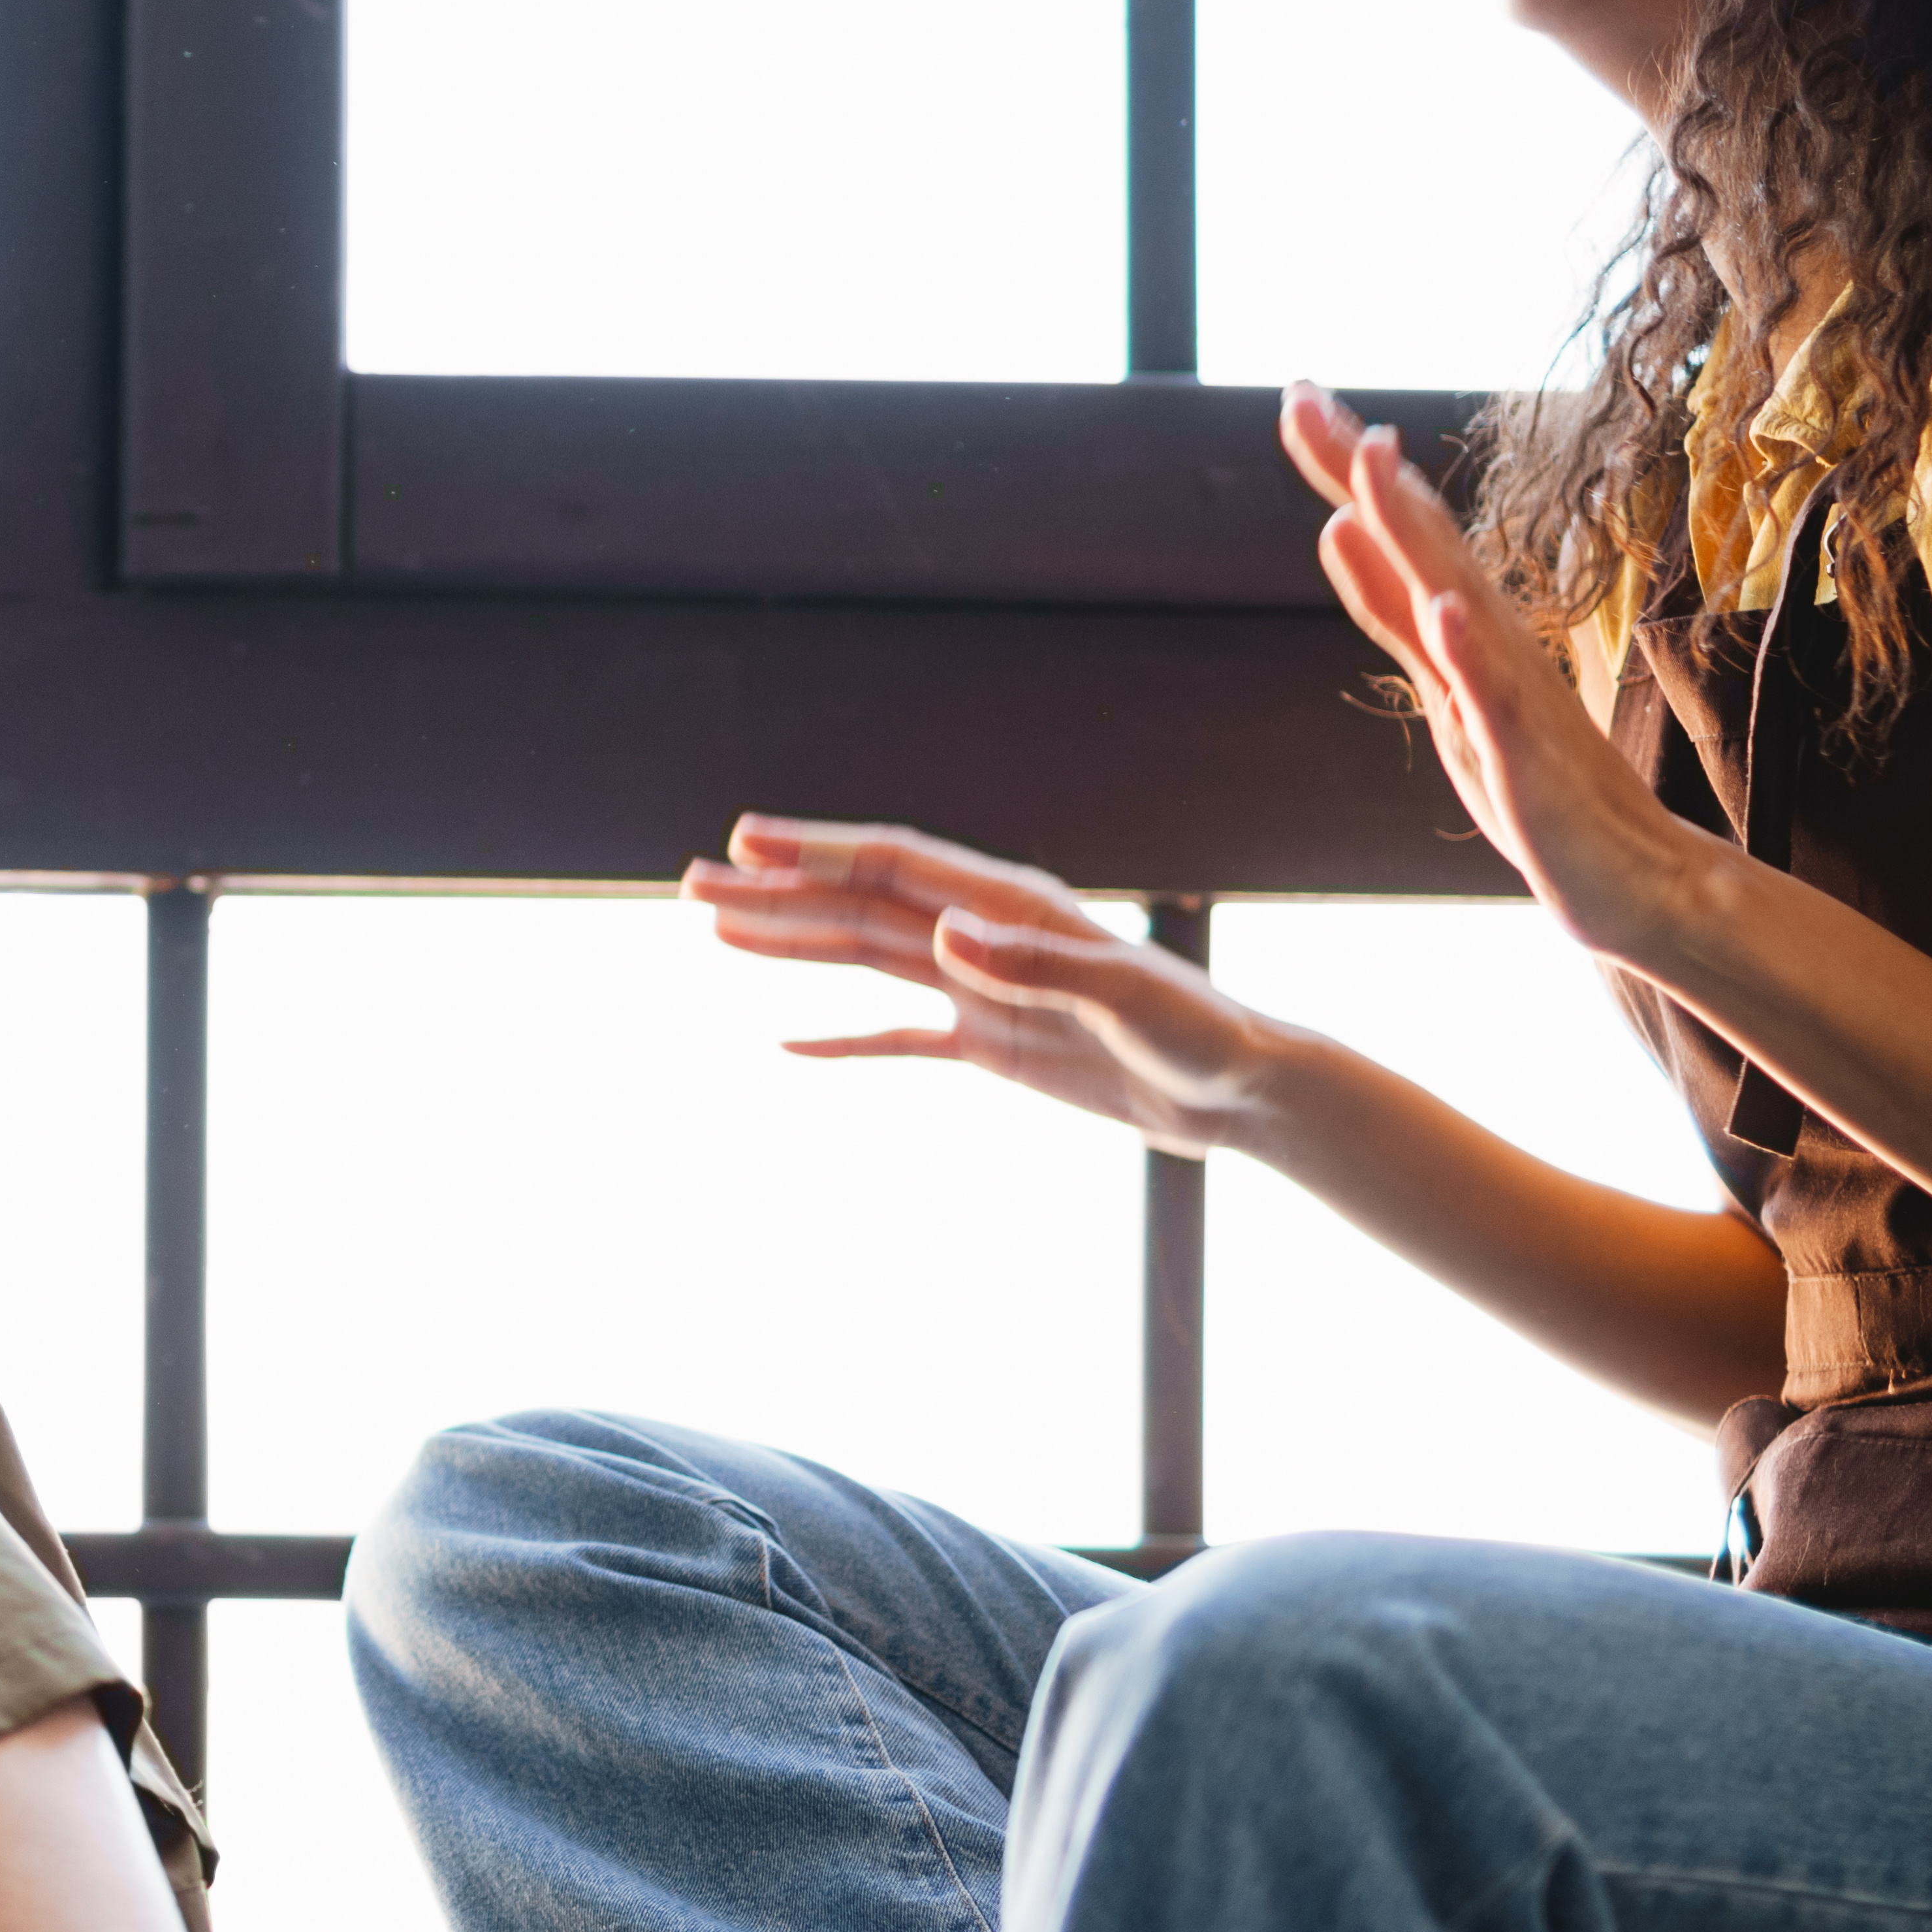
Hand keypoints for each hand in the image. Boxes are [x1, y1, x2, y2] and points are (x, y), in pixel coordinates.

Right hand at [692, 817, 1307, 1155]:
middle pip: (858, 905)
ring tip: (715, 927)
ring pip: (863, 956)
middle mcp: (983, 935)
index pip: (894, 867)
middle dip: (776, 892)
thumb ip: (1031, 965)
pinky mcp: (988, 1043)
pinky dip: (843, 1038)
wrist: (1239, 1090)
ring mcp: (979, 988)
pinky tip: (788, 1040)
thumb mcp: (1122, 1000)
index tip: (745, 841)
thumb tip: (940, 936)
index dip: (817, 852)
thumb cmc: (1197, 1033)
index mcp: (1011, 907)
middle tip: (692, 881)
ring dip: (791, 943)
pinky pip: (897, 1036)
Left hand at [1277, 383, 1710, 960]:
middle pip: (1423, 542)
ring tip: (1371, 465)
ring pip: (1459, 604)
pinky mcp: (1532, 763)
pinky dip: (1473, 656)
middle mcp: (1495, 647)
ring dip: (1416, 536)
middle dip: (1363, 472)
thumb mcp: (1439, 688)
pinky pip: (1500, 705)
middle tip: (1302, 395)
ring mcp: (1517, 701)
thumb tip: (1336, 527)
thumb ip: (1389, 610)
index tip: (1296, 395)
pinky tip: (1445, 610)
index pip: (1402, 535)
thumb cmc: (1537, 787)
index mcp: (1469, 632)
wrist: (1637, 883)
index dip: (1347, 469)